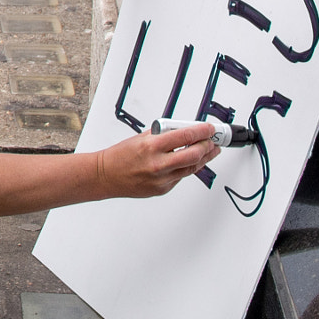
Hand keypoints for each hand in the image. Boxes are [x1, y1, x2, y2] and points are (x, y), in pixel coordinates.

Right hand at [94, 122, 218, 197]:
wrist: (106, 175)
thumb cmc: (120, 156)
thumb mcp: (140, 138)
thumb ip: (161, 135)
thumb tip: (181, 131)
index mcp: (151, 146)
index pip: (184, 136)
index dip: (201, 131)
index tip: (208, 128)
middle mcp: (158, 164)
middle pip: (194, 155)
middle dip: (207, 146)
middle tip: (212, 140)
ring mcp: (162, 179)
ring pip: (192, 168)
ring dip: (204, 158)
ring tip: (210, 151)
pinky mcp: (163, 189)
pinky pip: (181, 177)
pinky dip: (188, 168)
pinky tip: (191, 162)